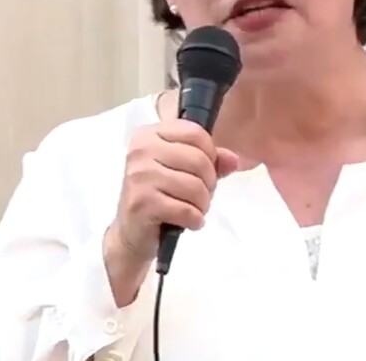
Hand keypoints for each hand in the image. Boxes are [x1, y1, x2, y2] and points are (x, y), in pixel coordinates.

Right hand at [104, 120, 238, 295]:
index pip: (196, 133)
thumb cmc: (160, 194)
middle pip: (199, 160)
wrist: (131, 232)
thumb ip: (212, 160)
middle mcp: (141, 151)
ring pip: (195, 186)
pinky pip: (186, 210)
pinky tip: (189, 221)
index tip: (205, 170)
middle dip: (209, 182)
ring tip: (195, 209)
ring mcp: (139, 176)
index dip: (211, 153)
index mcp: (150, 134)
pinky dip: (195, 219)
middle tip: (202, 195)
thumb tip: (233, 159)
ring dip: (203, 204)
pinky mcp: (142, 203)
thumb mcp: (184, 170)